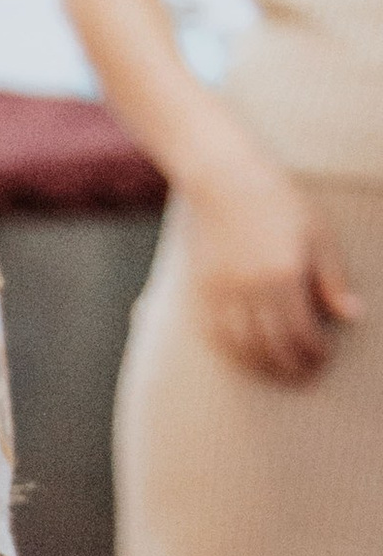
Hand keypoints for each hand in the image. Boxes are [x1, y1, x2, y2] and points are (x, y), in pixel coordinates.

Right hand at [184, 146, 361, 380]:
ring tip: (279, 371)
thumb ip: (333, 278)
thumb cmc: (278, 202)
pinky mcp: (203, 290)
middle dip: (291, 367)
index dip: (315, 352)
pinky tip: (248, 355)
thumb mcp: (319, 234)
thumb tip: (352, 316)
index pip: (302, 332)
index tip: (325, 358)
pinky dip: (234, 352)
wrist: (225, 180)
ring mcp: (223, 291)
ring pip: (242, 347)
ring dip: (263, 366)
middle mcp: (251, 289)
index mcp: (284, 275)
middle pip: (272, 347)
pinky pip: (218, 334)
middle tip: (305, 376)